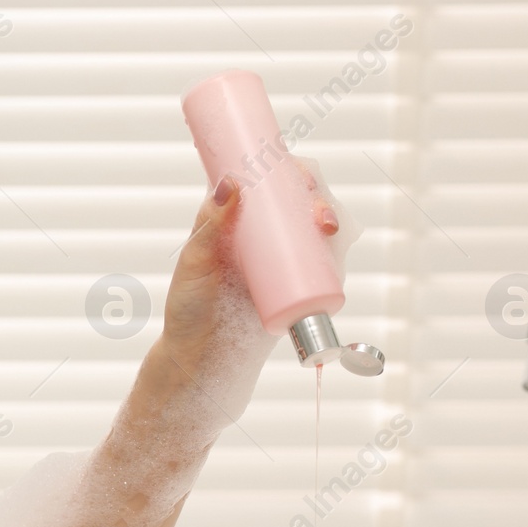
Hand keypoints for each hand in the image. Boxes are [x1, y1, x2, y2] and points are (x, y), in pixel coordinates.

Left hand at [162, 159, 340, 338]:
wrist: (200, 357)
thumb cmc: (190, 307)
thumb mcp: (195, 261)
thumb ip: (209, 225)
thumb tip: (232, 183)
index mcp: (236, 219)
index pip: (268, 182)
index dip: (288, 170)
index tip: (296, 173)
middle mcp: (262, 235)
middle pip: (299, 202)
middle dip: (316, 196)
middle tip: (315, 211)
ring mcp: (281, 260)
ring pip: (315, 229)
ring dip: (331, 219)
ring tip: (326, 228)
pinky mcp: (294, 287)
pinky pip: (322, 264)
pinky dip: (336, 251)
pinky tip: (337, 244)